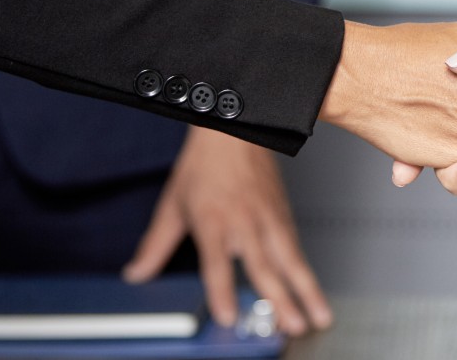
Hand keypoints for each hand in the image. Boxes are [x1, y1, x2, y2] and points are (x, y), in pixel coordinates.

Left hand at [123, 127, 330, 335]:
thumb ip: (156, 246)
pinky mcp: (284, 215)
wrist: (235, 130)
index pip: (216, 264)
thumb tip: (137, 272)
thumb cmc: (204, 165)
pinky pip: (297, 247)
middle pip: (263, 267)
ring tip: (319, 317)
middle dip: (280, 300)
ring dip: (307, 291)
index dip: (221, 292)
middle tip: (291, 326)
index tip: (228, 317)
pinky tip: (314, 291)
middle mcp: (244, 222)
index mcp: (213, 220)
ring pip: (291, 259)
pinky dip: (307, 271)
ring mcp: (268, 219)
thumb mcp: (173, 205)